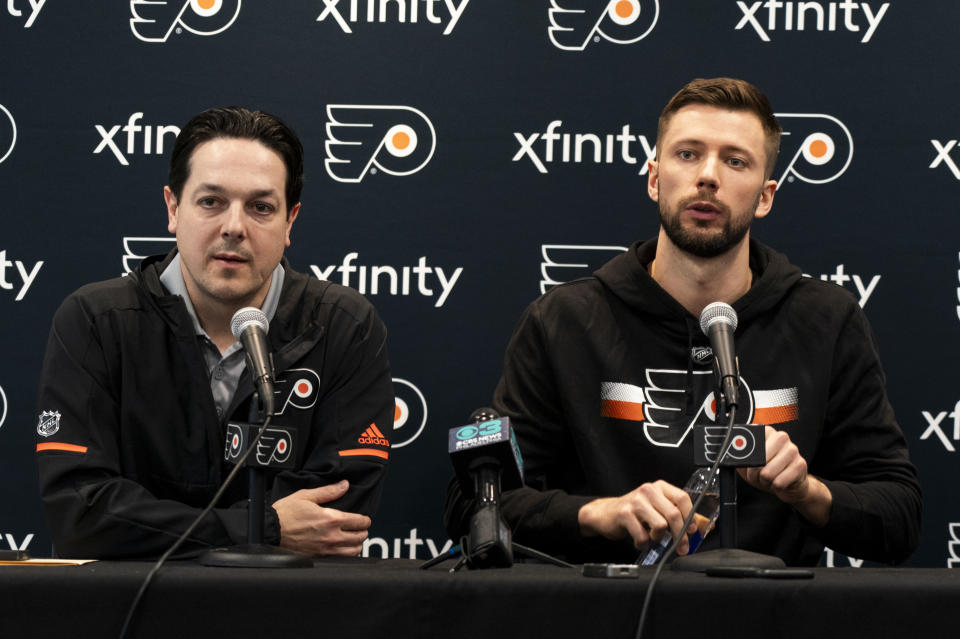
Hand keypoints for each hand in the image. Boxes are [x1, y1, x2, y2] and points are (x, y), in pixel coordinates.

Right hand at [271, 480, 371, 555]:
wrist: (270, 531)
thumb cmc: (285, 513)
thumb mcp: (306, 496)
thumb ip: (328, 491)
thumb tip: (344, 485)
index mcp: (330, 519)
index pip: (359, 521)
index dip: (365, 520)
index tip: (365, 519)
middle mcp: (331, 536)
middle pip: (359, 537)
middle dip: (363, 531)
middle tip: (361, 528)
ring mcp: (326, 549)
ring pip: (353, 551)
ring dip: (358, 545)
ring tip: (356, 540)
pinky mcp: (319, 557)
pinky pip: (341, 559)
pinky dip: (348, 555)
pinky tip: (345, 550)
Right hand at [577, 481, 698, 554]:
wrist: (605, 513)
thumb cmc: (635, 512)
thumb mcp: (658, 509)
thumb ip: (680, 515)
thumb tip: (705, 525)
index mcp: (659, 487)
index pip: (683, 498)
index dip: (691, 516)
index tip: (692, 531)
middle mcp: (648, 490)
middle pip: (674, 514)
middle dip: (680, 535)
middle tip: (680, 547)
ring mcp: (636, 501)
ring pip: (660, 525)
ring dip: (659, 538)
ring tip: (652, 538)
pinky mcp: (624, 514)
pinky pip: (642, 535)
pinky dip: (643, 544)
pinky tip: (640, 541)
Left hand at [737, 426, 831, 525]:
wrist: (789, 484)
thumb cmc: (768, 471)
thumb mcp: (749, 463)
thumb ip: (739, 456)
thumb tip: (729, 451)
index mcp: (766, 432)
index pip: (748, 442)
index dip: (745, 459)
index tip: (747, 463)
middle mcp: (780, 437)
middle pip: (757, 460)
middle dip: (754, 473)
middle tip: (759, 474)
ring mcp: (792, 449)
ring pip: (767, 473)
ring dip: (765, 481)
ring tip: (769, 478)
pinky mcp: (800, 464)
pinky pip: (778, 482)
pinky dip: (775, 487)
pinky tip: (779, 481)